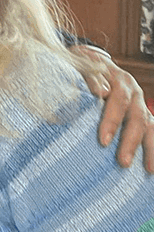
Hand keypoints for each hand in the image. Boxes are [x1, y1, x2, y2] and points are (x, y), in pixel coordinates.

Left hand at [72, 45, 153, 173]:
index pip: (118, 100)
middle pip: (137, 117)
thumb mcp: (83, 68)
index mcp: (119, 80)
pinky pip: (153, 131)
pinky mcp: (142, 114)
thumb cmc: (84, 68)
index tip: (103, 141)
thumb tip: (100, 92)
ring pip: (150, 126)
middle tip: (123, 162)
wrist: (92, 61)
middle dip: (130, 141)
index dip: (112, 120)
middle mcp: (134, 92)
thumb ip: (90, 79)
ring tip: (148, 170)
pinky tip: (152, 166)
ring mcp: (140, 103)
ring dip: (149, 148)